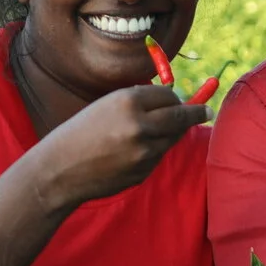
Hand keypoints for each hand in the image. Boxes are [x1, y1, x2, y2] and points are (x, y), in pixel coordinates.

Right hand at [25, 83, 209, 209]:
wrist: (60, 170)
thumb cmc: (80, 133)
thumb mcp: (106, 107)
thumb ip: (137, 103)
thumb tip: (170, 101)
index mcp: (129, 101)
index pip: (168, 95)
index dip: (173, 97)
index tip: (182, 99)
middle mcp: (141, 124)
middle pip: (181, 115)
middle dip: (196, 113)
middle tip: (205, 112)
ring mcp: (145, 151)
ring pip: (172, 138)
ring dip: (170, 133)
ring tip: (150, 133)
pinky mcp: (144, 171)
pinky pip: (157, 156)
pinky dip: (153, 152)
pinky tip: (129, 154)